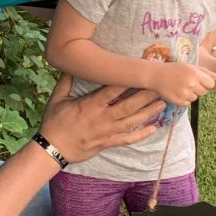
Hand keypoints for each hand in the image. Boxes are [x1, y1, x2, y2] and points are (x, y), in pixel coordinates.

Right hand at [38, 74, 165, 163]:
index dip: (128, 81)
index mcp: (90, 105)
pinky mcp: (107, 143)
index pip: (113, 90)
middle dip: (145, 96)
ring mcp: (106, 132)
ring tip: (162, 104)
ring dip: (148, 113)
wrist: (53, 149)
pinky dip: (141, 135)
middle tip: (160, 88)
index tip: (140, 72)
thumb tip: (70, 66)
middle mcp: (102, 118)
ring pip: (132, 122)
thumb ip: (65, 82)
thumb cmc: (54, 123)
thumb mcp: (57, 99)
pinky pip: (127, 139)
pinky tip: (153, 129)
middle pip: (128, 106)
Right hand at [151, 62, 215, 105]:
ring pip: (195, 98)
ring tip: (181, 87)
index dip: (206, 83)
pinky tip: (177, 92)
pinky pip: (187, 103)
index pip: (211, 84)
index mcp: (195, 74)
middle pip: (204, 92)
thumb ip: (204, 71)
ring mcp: (184, 93)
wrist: (156, 75)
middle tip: (188, 83)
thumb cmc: (174, 69)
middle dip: (198, 89)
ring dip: (190, 94)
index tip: (199, 81)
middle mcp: (191, 84)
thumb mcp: (189, 66)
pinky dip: (183, 99)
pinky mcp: (179, 101)